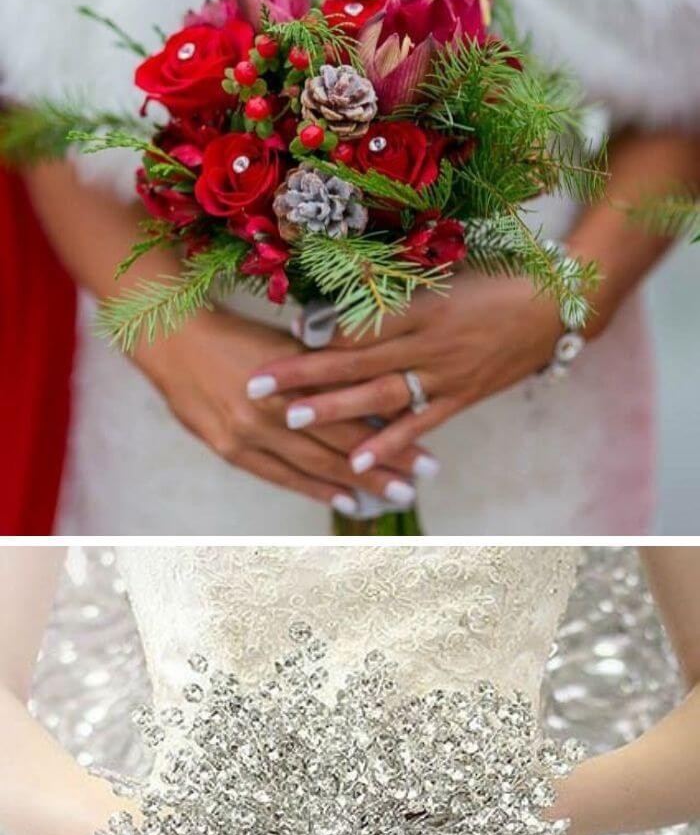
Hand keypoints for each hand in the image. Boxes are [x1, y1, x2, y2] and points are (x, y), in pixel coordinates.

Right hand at [137, 307, 433, 515]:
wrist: (174, 340)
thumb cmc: (237, 334)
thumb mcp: (288, 344)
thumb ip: (326, 369)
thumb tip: (375, 390)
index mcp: (292, 381)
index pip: (353, 420)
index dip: (392, 442)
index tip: (425, 457)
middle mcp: (272, 412)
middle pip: (337, 448)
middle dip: (381, 471)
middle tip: (418, 487)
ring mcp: (247, 435)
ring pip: (311, 467)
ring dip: (352, 485)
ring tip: (390, 500)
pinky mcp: (229, 449)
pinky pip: (278, 475)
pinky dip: (312, 489)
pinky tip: (340, 500)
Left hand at [248, 274, 563, 476]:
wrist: (555, 307)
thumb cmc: (496, 280)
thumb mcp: (445, 273)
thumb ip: (395, 287)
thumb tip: (342, 297)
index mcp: (423, 303)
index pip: (363, 319)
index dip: (323, 327)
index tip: (283, 332)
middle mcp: (429, 341)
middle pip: (358, 358)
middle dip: (306, 373)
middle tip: (260, 384)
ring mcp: (445, 374)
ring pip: (380, 394)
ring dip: (335, 408)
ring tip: (293, 418)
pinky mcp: (461, 398)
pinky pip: (419, 423)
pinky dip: (388, 442)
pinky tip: (356, 461)